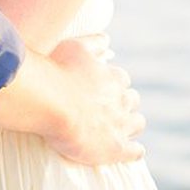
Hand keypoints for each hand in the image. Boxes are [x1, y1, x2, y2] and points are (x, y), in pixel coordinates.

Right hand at [42, 38, 144, 167]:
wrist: (52, 103)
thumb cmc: (58, 73)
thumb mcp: (74, 46)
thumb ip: (93, 42)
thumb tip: (106, 38)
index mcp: (113, 78)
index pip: (121, 80)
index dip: (114, 85)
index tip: (104, 89)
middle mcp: (121, 100)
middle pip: (132, 100)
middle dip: (124, 103)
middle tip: (111, 109)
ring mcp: (120, 124)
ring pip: (137, 123)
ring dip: (132, 125)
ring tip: (121, 130)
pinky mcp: (116, 147)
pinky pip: (135, 151)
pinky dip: (135, 151)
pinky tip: (133, 151)